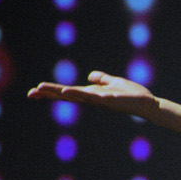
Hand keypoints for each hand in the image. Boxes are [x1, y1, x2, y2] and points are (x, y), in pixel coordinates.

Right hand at [27, 70, 159, 118]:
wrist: (148, 104)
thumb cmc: (132, 95)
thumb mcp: (114, 83)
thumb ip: (102, 80)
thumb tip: (91, 76)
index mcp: (92, 94)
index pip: (68, 92)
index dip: (51, 92)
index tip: (34, 92)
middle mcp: (93, 99)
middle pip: (68, 95)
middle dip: (50, 94)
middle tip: (31, 93)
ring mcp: (101, 100)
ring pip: (77, 96)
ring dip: (61, 93)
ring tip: (45, 90)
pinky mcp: (111, 99)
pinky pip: (93, 97)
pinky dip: (81, 94)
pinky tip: (70, 92)